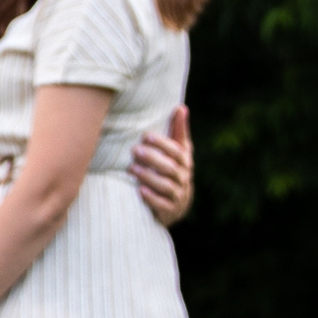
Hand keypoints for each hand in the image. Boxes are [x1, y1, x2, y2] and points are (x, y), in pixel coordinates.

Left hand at [131, 103, 192, 227]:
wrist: (175, 205)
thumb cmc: (172, 170)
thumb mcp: (178, 151)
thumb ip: (178, 131)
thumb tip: (181, 107)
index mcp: (185, 161)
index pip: (177, 151)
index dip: (163, 143)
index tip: (146, 136)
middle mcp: (184, 178)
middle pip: (170, 167)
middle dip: (152, 158)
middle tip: (135, 150)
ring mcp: (178, 195)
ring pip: (165, 185)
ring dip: (148, 177)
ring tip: (132, 169)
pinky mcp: (171, 210)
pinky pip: (162, 204)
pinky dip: (152, 197)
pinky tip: (140, 190)